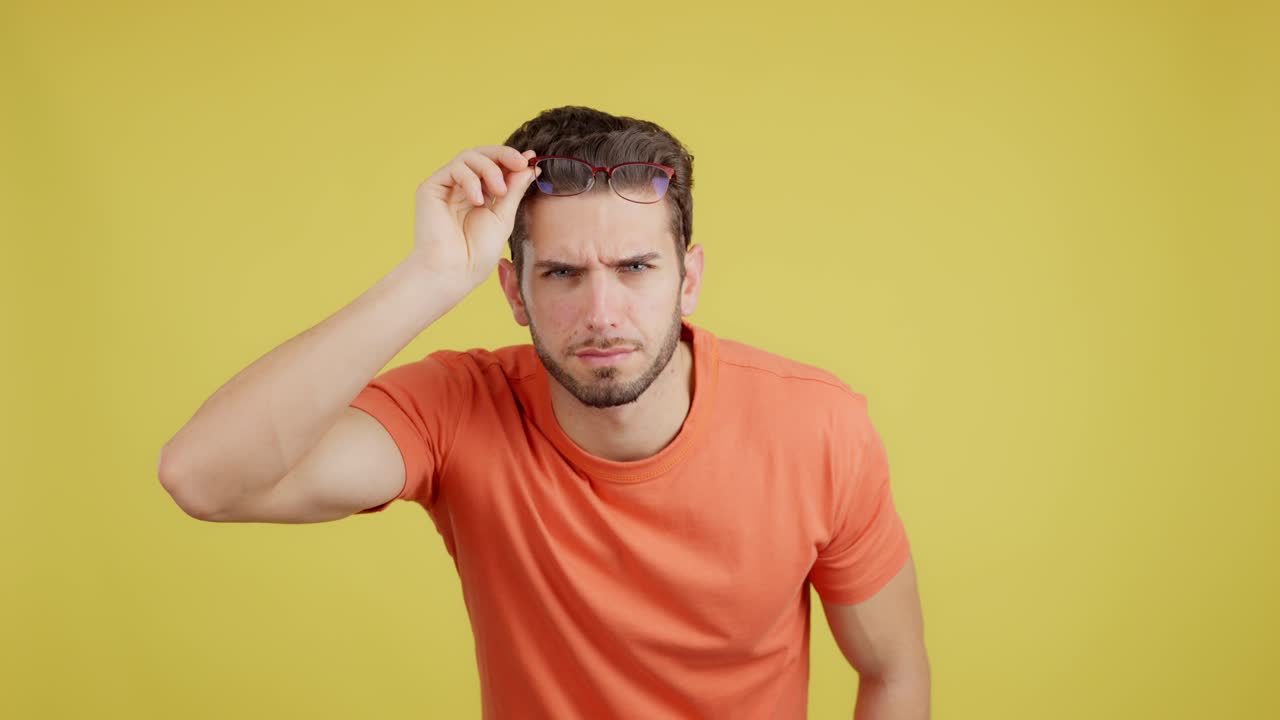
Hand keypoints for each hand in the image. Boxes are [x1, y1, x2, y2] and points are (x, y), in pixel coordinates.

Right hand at [410, 145, 539, 293]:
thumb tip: (530, 167)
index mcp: (481, 194)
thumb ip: (514, 190)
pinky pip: (454, 168)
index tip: (532, 159)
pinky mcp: (431, 187)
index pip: (496, 166)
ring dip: (490, 169)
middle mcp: (462, 187)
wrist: (454, 271)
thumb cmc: (477, 253)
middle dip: (504, 155)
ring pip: (469, 157)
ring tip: (500, 191)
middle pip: (482, 155)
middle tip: (521, 163)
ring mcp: (446, 186)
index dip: (512, 159)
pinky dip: (470, 179)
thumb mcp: (504, 217)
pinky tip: (477, 200)